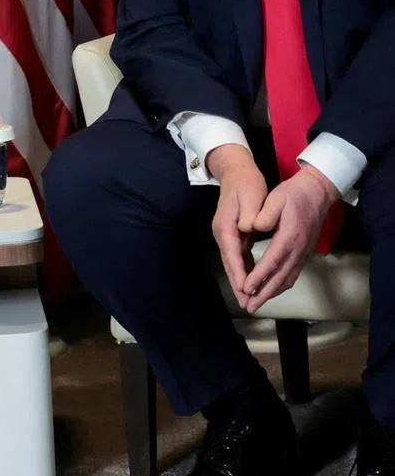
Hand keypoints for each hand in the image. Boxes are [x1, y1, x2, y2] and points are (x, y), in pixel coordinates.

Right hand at [208, 143, 267, 308]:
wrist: (236, 171)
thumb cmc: (245, 182)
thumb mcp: (250, 194)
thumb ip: (249, 212)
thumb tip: (249, 227)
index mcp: (226, 226)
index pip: (232, 254)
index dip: (239, 273)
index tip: (245, 289)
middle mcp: (223, 233)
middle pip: (230, 263)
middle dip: (238, 284)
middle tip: (247, 303)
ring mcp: (227, 234)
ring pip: (234, 262)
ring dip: (241, 280)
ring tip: (249, 298)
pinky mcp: (233, 234)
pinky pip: (239, 256)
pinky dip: (244, 269)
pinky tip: (251, 280)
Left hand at [240, 165, 339, 314]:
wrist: (318, 192)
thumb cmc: (294, 194)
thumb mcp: (276, 198)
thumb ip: (265, 214)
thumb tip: (253, 227)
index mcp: (289, 237)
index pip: (271, 262)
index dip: (258, 277)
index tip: (245, 289)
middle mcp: (298, 249)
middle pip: (281, 277)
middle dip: (264, 294)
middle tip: (249, 308)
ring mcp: (303, 253)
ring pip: (288, 279)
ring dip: (272, 294)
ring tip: (257, 304)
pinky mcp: (304, 253)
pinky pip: (292, 274)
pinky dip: (281, 285)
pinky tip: (271, 291)